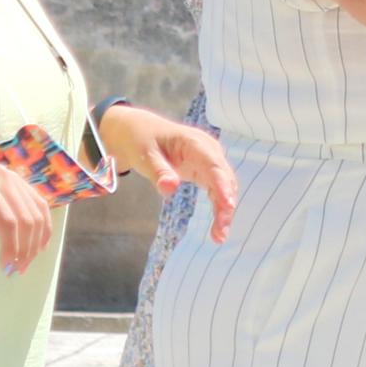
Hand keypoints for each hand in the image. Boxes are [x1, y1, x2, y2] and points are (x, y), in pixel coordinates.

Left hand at [0, 133, 57, 275]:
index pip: (8, 222)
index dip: (11, 248)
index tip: (6, 269)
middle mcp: (4, 178)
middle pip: (27, 218)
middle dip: (26, 249)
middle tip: (17, 271)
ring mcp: (12, 176)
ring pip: (38, 211)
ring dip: (37, 239)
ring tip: (26, 261)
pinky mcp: (15, 178)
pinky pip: (37, 203)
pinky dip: (42, 224)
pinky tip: (38, 242)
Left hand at [99, 103, 237, 244]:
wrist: (138, 130)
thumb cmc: (141, 139)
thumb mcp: (144, 155)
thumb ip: (159, 172)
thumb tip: (169, 189)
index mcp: (195, 143)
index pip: (214, 166)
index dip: (223, 187)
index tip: (228, 206)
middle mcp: (208, 151)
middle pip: (224, 180)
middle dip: (225, 206)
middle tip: (220, 234)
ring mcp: (209, 160)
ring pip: (224, 187)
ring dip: (224, 211)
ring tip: (219, 236)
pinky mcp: (205, 170)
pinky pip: (217, 189)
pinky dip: (218, 207)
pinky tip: (217, 226)